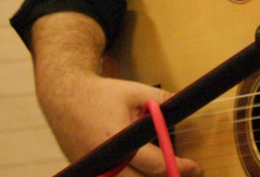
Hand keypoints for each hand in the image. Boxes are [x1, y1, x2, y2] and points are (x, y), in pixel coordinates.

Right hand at [30, 12, 202, 175]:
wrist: (64, 99)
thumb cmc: (101, 95)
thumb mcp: (135, 92)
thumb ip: (162, 101)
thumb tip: (186, 103)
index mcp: (117, 141)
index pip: (154, 165)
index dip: (178, 167)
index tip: (195, 167)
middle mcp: (105, 162)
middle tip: (184, 170)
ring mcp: (95, 171)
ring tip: (167, 169)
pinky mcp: (90, 173)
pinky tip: (144, 170)